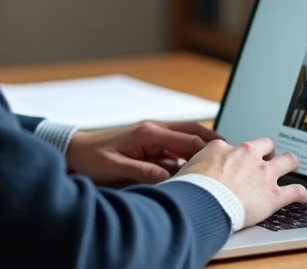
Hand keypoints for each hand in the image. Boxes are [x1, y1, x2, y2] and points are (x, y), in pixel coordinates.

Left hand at [65, 121, 217, 185]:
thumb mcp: (115, 168)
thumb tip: (168, 177)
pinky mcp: (149, 143)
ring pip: (185, 137)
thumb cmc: (91, 157)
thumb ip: (142, 171)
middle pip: (191, 130)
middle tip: (233, 150)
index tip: (223, 158)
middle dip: (212, 139)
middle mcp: (153, 130)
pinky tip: (196, 166)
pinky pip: (174, 147)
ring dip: (202, 146)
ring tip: (221, 158)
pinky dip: (188, 154)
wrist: (73, 150)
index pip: (185, 139)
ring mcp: (152, 135)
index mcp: (147, 132)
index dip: (206, 149)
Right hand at [175, 137, 306, 226]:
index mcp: (224, 148)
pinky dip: (300, 194)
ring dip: (291, 163)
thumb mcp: (186, 169)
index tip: (235, 162)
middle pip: (266, 144)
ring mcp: (263, 174)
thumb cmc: (191, 188)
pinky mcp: (274, 195)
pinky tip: (302, 197)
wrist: (204, 201)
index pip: (234, 146)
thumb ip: (193, 168)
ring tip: (293, 165)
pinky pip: (295, 191)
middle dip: (268, 151)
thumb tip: (185, 176)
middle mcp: (247, 155)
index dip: (237, 156)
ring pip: (288, 160)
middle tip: (267, 158)